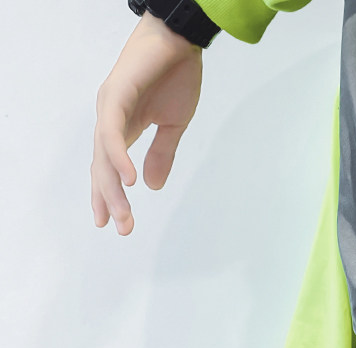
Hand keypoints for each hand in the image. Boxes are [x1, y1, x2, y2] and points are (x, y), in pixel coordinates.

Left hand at [92, 12, 202, 234]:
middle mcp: (110, 119)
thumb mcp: (173, 125)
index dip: (109, 195)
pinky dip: (118, 158)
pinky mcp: (116, 96)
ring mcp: (110, 108)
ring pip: (105, 156)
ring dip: (113, 188)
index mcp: (123, 127)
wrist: (181, 40)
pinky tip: (130, 181)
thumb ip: (162, 154)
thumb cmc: (177, 76)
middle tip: (122, 228)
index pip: (109, 168)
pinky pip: (112, 134)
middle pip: (103, 168)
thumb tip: (151, 186)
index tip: (112, 223)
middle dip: (111, 200)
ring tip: (124, 215)